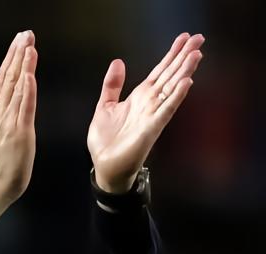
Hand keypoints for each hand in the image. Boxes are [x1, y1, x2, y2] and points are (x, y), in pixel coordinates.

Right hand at [0, 31, 37, 221]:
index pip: (2, 77)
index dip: (11, 57)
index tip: (18, 40)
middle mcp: (0, 111)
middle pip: (9, 78)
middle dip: (17, 54)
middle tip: (25, 35)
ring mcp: (9, 121)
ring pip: (16, 88)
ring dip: (23, 66)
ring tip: (28, 46)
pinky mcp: (20, 131)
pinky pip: (24, 108)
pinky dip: (26, 91)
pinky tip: (29, 76)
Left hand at [87, 33, 204, 192]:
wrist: (104, 164)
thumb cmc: (106, 140)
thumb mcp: (105, 105)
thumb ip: (112, 84)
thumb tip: (118, 61)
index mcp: (139, 97)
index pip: (160, 71)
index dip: (171, 54)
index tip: (184, 38)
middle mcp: (149, 104)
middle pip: (170, 76)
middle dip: (183, 57)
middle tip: (199, 38)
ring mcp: (152, 116)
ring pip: (172, 90)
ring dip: (184, 72)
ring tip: (196, 54)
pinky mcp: (151, 129)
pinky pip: (166, 111)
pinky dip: (175, 97)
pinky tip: (186, 83)